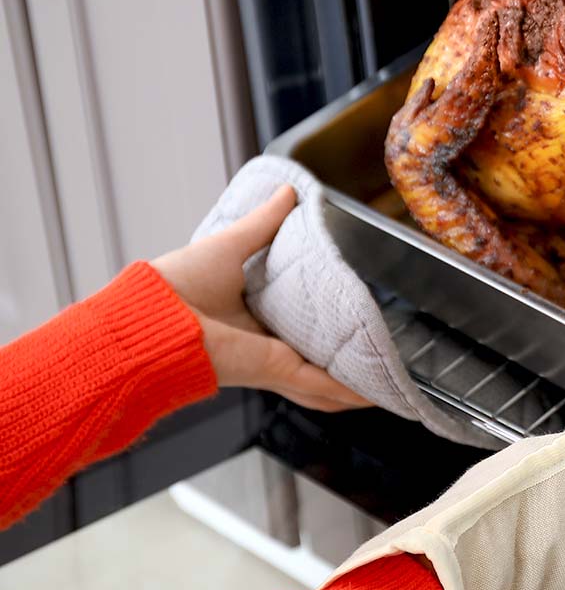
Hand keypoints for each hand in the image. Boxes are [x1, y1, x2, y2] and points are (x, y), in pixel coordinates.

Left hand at [153, 185, 371, 412]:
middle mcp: (261, 344)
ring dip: (355, 385)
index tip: (352, 314)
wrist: (151, 318)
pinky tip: (376, 396)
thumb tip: (288, 193)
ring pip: (323, 381)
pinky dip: (349, 392)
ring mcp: (270, 361)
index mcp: (247, 316)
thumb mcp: (231, 246)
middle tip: (381, 358)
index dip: (324, 322)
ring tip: (388, 385)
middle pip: (314, 360)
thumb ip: (264, 224)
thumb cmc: (173, 288)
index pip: (295, 324)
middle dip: (346, 364)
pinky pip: (321, 385)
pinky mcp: (274, 369)